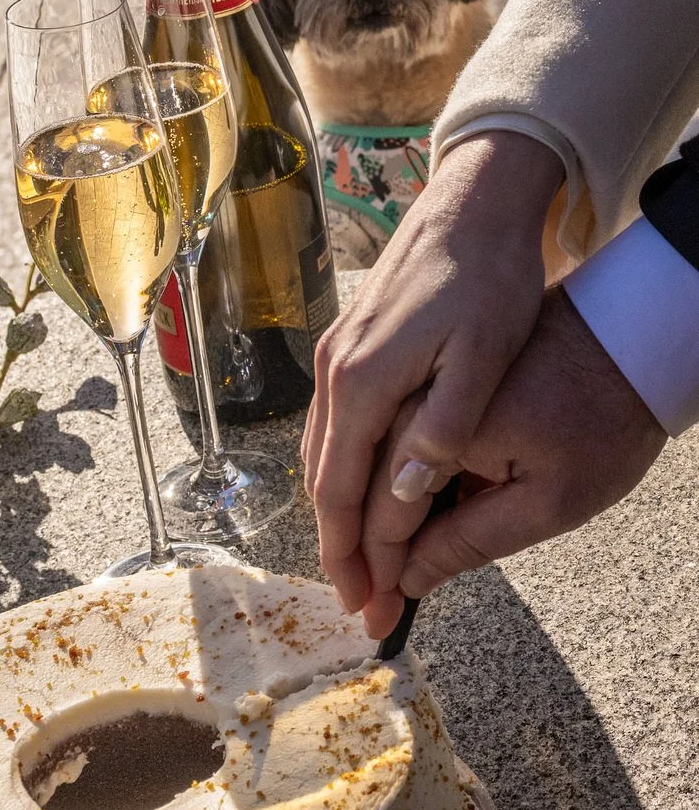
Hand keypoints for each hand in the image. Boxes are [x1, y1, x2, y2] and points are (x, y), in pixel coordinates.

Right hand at [303, 131, 564, 610]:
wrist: (475, 204)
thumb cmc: (488, 278)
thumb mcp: (481, 358)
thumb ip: (440, 428)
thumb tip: (401, 493)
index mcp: (362, 382)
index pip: (340, 491)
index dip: (348, 555)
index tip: (361, 605)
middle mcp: (335, 371)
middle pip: (321, 480)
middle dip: (339, 547)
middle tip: (362, 602)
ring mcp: (337, 355)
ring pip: (322, 453)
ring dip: (339, 513)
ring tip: (364, 563)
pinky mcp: (351, 344)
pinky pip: (333, 425)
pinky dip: (342, 472)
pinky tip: (365, 491)